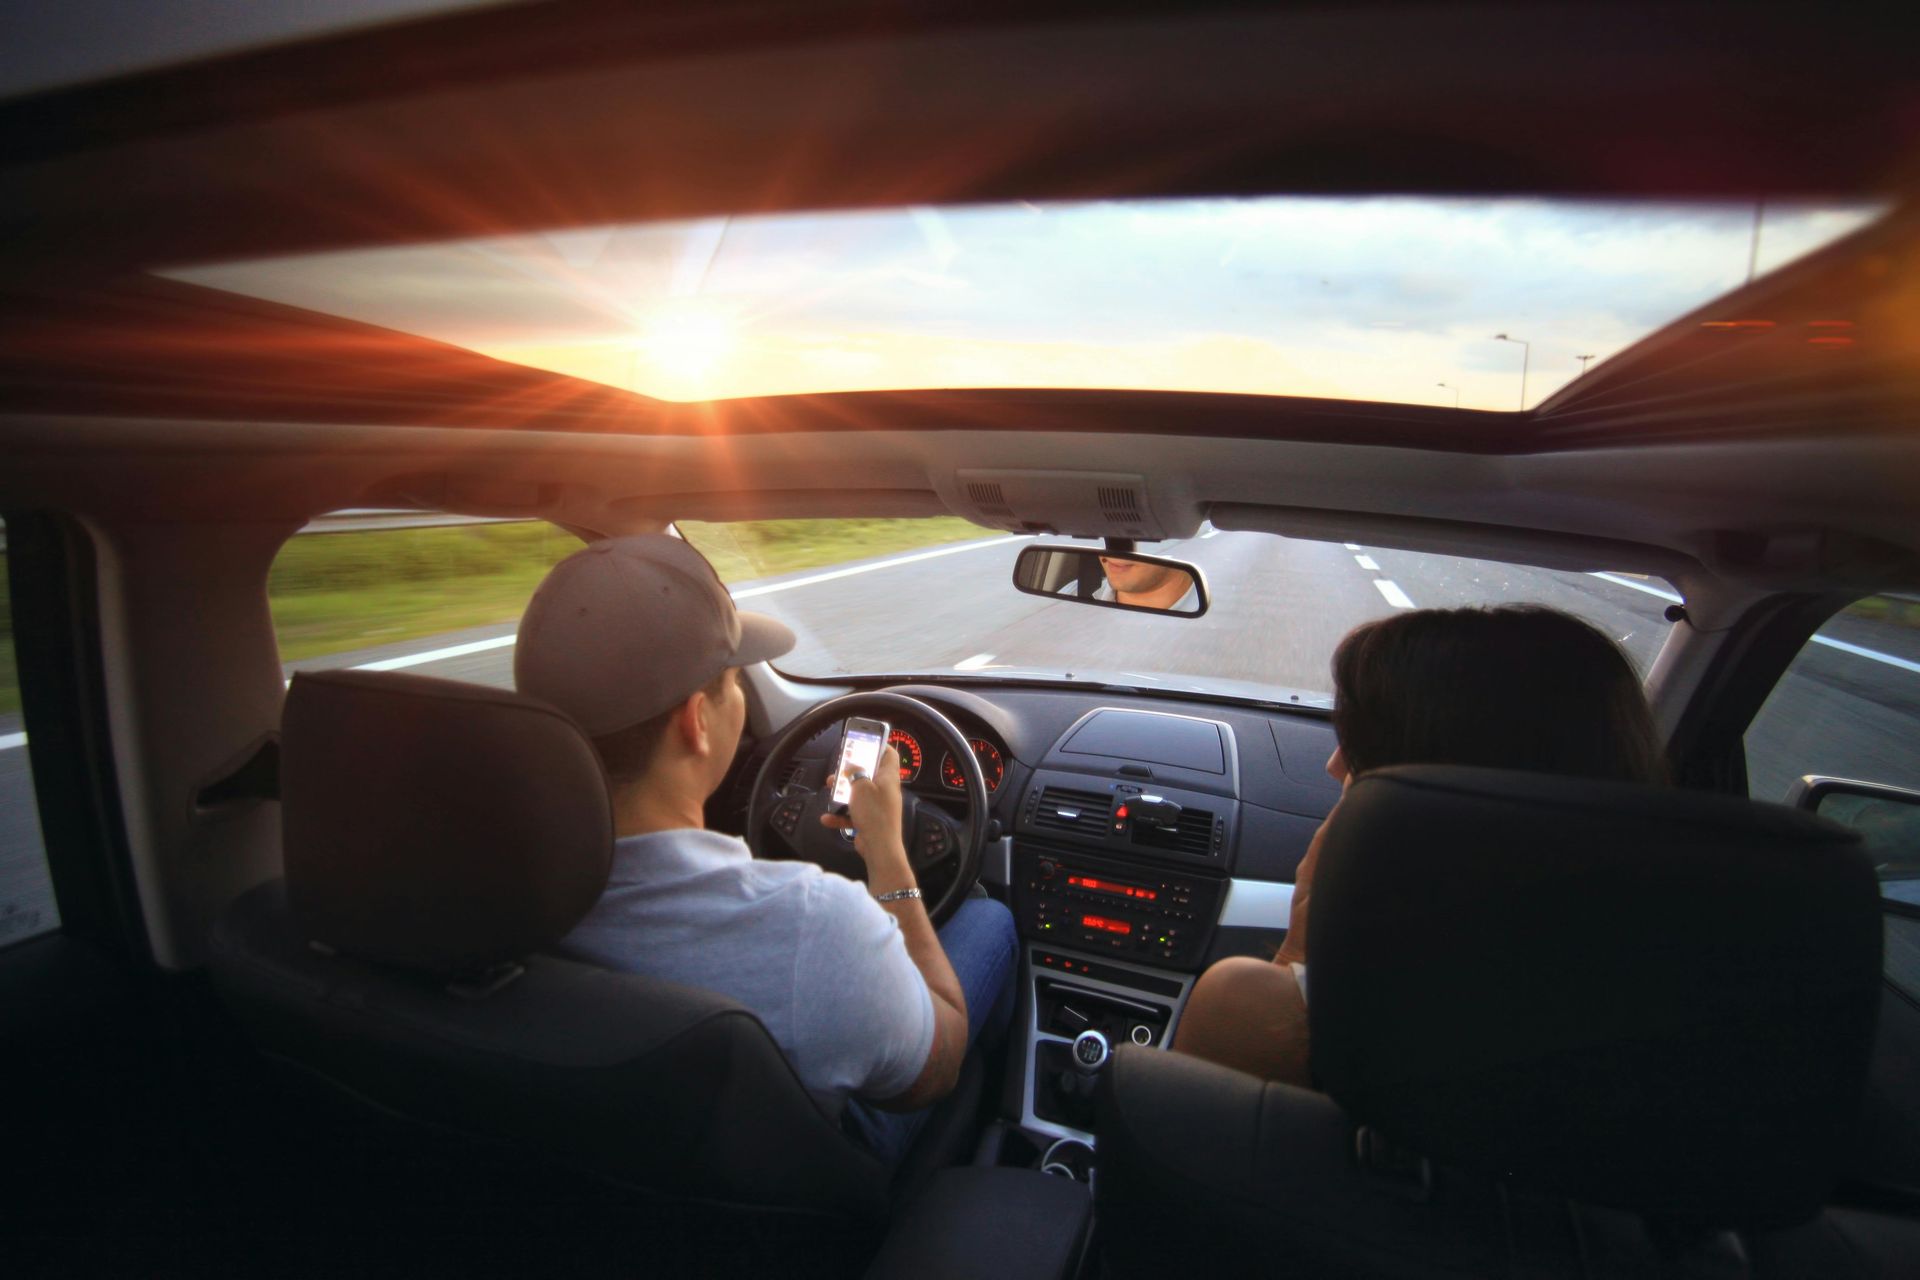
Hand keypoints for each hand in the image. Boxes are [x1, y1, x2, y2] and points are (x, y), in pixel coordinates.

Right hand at [821, 745, 908, 870]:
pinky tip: (828, 817)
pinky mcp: (870, 821)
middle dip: (852, 770)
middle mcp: (885, 790)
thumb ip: (856, 773)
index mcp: (888, 777)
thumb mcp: (861, 787)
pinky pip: (853, 813)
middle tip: (840, 767)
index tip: (866, 740)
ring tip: (830, 789)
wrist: (879, 847)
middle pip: (870, 773)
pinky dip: (841, 815)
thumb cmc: (874, 814)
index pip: (889, 754)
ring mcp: (878, 806)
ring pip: (859, 793)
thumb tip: (853, 765)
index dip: (879, 744)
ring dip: (843, 791)